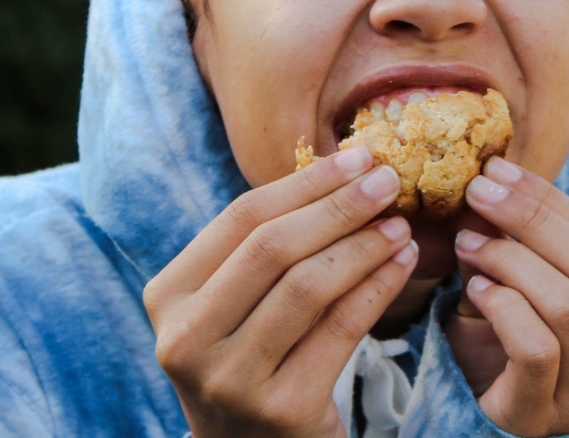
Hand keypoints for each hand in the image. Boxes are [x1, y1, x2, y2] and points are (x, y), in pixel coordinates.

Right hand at [143, 145, 419, 437]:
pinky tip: (401, 265)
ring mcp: (231, 380)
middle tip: (386, 181)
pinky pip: (341, 330)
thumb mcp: (232, 302)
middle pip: (271, 248)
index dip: (304, 183)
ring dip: (363, 246)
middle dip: (337, 206)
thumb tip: (344, 170)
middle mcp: (186, 339)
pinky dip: (377, 288)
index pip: (239, 219)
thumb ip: (264, 247)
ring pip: (308, 287)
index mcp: (168, 297)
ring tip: (399, 224)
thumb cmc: (249, 357)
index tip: (357, 159)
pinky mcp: (282, 410)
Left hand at [445, 157, 568, 436]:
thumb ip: (509, 244)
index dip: (549, 200)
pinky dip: (504, 308)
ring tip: (469, 244)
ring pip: (568, 306)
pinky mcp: (543, 417)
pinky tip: (476, 291)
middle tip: (478, 194)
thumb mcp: (507, 286)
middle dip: (531, 219)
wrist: (471, 413)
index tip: (498, 170)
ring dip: (511, 261)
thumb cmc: (493, 344)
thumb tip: (491, 181)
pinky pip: (537, 349)